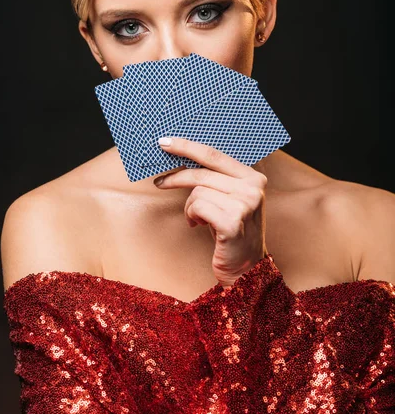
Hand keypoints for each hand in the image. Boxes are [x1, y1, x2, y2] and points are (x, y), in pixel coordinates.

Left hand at [153, 136, 267, 287]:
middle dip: (176, 177)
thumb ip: (216, 179)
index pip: (214, 154)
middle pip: (202, 172)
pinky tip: (198, 225)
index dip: (187, 147)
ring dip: (190, 207)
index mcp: (254, 177)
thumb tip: (183, 159)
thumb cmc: (232, 232)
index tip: (165, 142)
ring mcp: (245, 205)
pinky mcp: (233, 222)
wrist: (247, 270)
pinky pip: (197, 207)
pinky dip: (192, 216)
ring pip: (197, 192)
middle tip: (160, 182)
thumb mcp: (230, 200)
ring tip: (197, 219)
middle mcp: (253, 188)